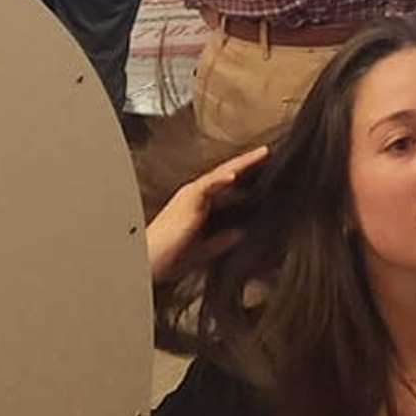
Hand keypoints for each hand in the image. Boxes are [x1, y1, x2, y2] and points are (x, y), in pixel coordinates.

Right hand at [145, 146, 268, 289]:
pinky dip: (221, 179)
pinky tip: (235, 175)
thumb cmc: (168, 258)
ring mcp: (191, 196)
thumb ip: (220, 241)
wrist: (147, 262)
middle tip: (267, 153)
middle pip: (226, 175)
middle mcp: (195, 197)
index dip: (245, 183)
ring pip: (221, 174)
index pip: (226, 190)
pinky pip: (207, 185)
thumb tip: (239, 234)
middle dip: (247, 165)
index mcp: (198, 207)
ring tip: (262, 154)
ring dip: (242, 164)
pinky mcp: (187, 200)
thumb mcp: (202, 250)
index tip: (264, 176)